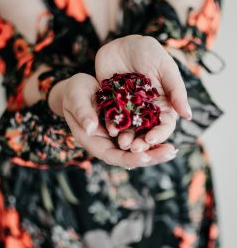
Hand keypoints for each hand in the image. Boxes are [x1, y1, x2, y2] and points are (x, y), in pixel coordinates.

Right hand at [55, 73, 177, 167]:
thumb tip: (92, 128)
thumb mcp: (76, 99)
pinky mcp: (124, 125)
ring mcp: (116, 135)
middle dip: (149, 157)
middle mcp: (107, 141)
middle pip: (128, 156)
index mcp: (93, 140)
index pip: (112, 156)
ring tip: (173, 150)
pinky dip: (151, 136)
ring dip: (154, 150)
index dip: (128, 158)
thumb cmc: (73, 93)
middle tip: (170, 153)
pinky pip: (139, 135)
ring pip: (136, 148)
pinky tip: (165, 134)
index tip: (145, 157)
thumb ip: (82, 113)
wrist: (78, 88)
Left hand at [95, 35, 191, 152]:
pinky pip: (112, 117)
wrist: (122, 43)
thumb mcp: (165, 67)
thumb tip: (188, 115)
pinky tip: (109, 129)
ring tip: (122, 144)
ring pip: (128, 128)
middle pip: (145, 131)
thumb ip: (176, 90)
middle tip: (134, 148)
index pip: (164, 125)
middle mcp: (145, 110)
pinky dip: (111, 124)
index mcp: (162, 104)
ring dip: (126, 137)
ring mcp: (128, 108)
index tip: (151, 139)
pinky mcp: (112, 104)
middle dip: (141, 141)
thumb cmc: (148, 52)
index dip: (159, 134)